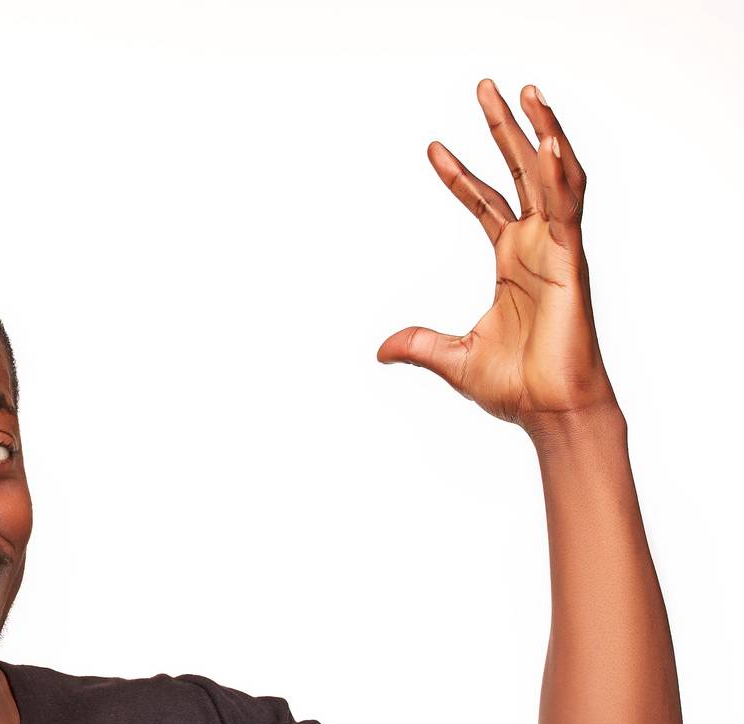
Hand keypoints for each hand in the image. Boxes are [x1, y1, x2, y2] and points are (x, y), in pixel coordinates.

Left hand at [377, 80, 618, 439]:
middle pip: (519, 172)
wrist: (548, 410)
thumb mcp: (451, 359)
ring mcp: (556, 250)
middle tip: (485, 87)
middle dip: (503, 129)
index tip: (430, 146)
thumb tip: (380, 349)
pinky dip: (557, 173)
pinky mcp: (570, 262)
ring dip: (540, 131)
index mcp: (512, 261)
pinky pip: (566, 207)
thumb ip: (418, 346)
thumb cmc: (515, 386)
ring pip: (551, 175)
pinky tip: (545, 140)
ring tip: (525, 91)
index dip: (458, 174)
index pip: (484, 202)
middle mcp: (535, 246)